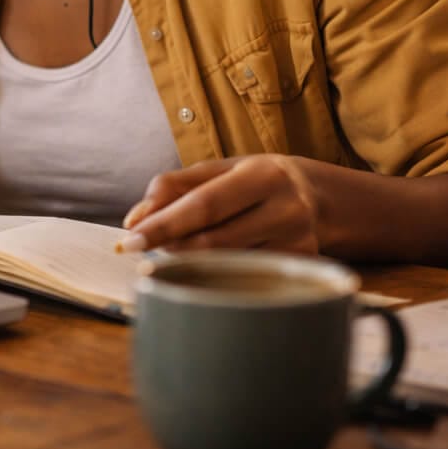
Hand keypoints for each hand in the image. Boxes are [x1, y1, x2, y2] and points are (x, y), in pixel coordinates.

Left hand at [119, 155, 322, 255]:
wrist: (317, 198)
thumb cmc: (253, 181)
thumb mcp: (216, 171)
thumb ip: (171, 187)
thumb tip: (135, 219)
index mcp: (263, 175)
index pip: (204, 205)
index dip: (164, 225)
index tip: (129, 240)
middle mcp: (287, 210)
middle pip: (214, 241)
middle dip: (170, 247)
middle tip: (142, 249)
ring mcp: (298, 244)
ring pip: (227, 265)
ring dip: (190, 263)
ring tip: (172, 252)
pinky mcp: (300, 269)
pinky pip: (243, 278)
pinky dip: (215, 273)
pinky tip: (206, 266)